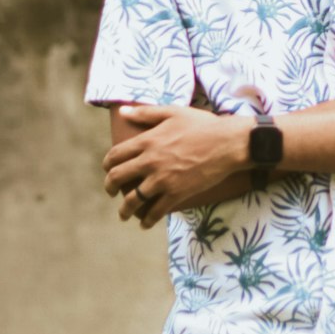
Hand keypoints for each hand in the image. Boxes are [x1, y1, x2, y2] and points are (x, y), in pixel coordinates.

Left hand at [103, 104, 250, 228]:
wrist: (226, 143)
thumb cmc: (201, 124)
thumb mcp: (173, 112)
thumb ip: (146, 113)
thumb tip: (123, 112)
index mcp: (148, 140)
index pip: (116, 155)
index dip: (108, 164)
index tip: (108, 170)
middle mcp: (150, 161)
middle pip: (118, 178)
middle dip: (110, 187)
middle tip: (111, 192)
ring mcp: (162, 179)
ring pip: (132, 200)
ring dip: (124, 210)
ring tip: (124, 215)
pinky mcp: (176, 194)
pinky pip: (155, 212)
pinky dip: (147, 220)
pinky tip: (145, 224)